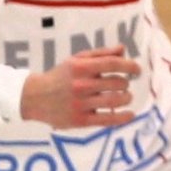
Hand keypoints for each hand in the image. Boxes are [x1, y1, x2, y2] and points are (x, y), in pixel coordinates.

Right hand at [18, 45, 140, 130]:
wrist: (34, 98)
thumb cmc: (60, 76)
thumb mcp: (75, 61)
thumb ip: (100, 54)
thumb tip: (123, 49)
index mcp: (80, 67)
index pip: (113, 64)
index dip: (130, 66)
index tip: (137, 70)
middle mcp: (81, 85)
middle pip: (117, 83)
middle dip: (125, 83)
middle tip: (123, 85)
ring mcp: (81, 104)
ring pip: (115, 100)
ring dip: (126, 98)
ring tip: (125, 97)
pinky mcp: (80, 120)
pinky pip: (108, 119)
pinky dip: (123, 117)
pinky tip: (130, 114)